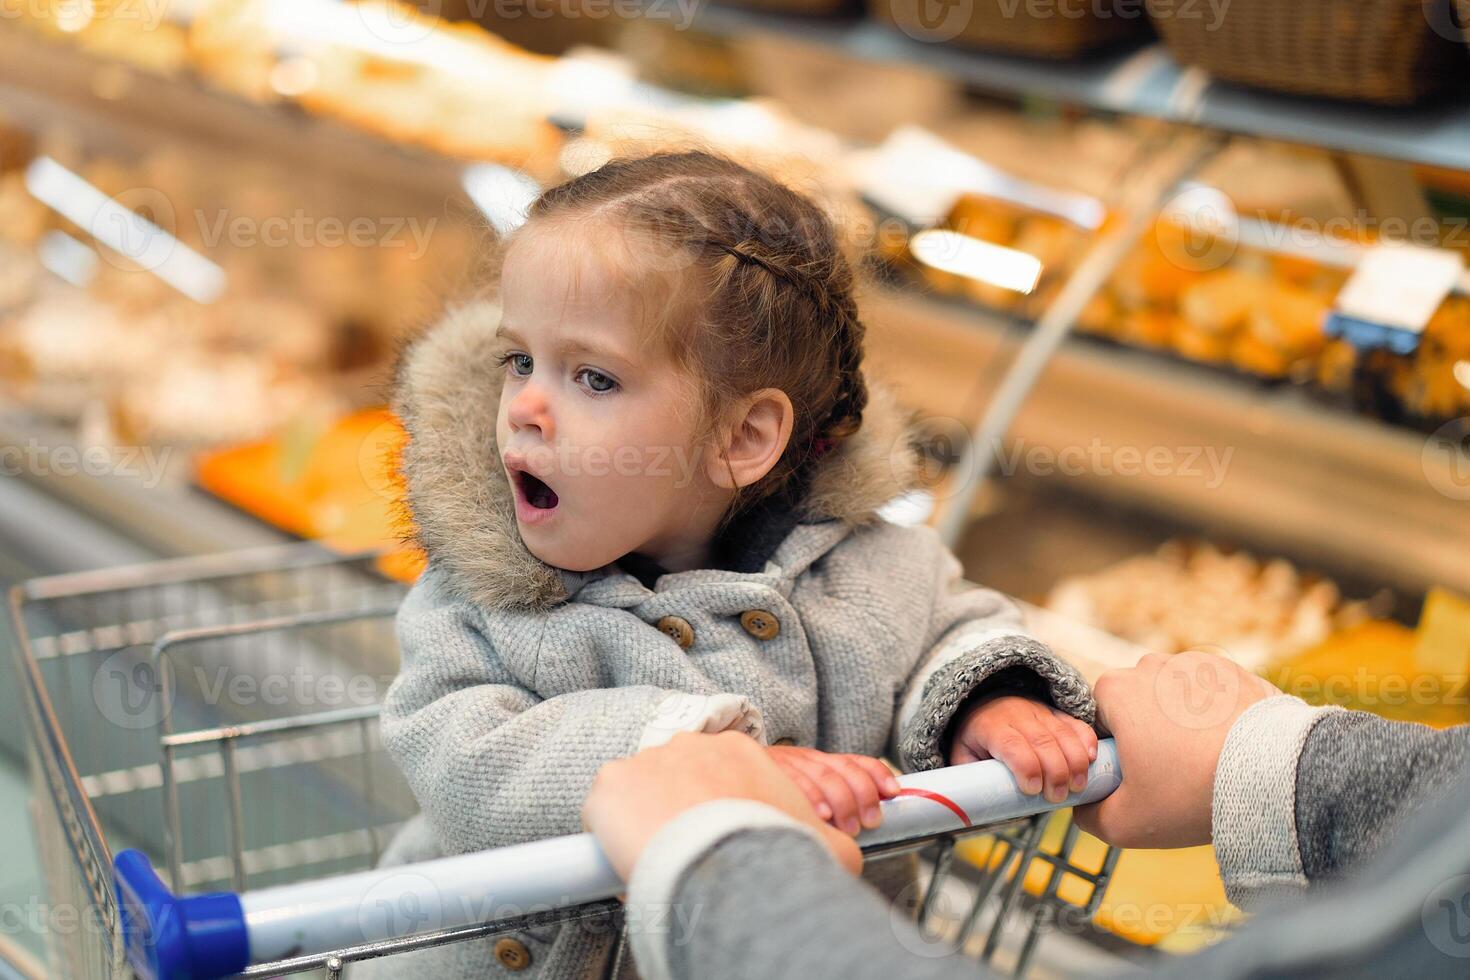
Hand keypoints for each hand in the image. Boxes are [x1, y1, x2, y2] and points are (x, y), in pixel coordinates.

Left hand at [582, 731, 861, 880]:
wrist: (725, 868)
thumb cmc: (775, 856)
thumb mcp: (828, 845)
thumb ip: (833, 841)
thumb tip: (848, 848)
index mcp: (741, 751)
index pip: (721, 775)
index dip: (718, 808)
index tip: (716, 835)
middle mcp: (692, 745)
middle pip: (680, 780)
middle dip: (683, 813)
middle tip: (692, 852)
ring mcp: (647, 760)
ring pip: (642, 793)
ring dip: (649, 822)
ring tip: (662, 860)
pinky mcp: (610, 784)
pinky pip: (605, 809)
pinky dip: (612, 833)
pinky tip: (630, 858)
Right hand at [765, 745, 900, 834]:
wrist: (726, 767)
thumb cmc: (773, 790)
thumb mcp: (804, 786)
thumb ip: (830, 798)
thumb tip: (866, 827)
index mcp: (821, 762)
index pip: (855, 761)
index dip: (877, 774)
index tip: (893, 792)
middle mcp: (807, 760)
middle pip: (842, 770)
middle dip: (861, 795)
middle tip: (869, 821)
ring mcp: (787, 765)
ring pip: (823, 776)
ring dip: (841, 801)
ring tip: (849, 826)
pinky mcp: (768, 773)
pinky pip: (793, 782)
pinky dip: (810, 798)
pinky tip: (819, 815)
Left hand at [948, 694, 1097, 802]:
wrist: (985, 702)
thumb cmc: (976, 737)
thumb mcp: (963, 755)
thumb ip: (971, 780)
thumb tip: (981, 811)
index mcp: (990, 727)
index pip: (1011, 744)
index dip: (1026, 766)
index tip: (1033, 789)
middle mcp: (1017, 716)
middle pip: (1042, 741)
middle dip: (1054, 772)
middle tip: (1057, 797)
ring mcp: (1040, 712)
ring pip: (1063, 733)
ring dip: (1075, 762)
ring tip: (1077, 786)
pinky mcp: (1057, 714)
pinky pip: (1075, 723)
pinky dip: (1087, 740)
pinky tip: (1092, 759)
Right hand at [1073, 650, 1278, 847]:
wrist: (1274, 777)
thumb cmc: (1191, 794)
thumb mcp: (1123, 823)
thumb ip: (1088, 814)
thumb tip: (1083, 806)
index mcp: (1115, 689)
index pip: (1095, 719)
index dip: (1110, 751)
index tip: (1133, 778)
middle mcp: (1151, 665)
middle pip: (1134, 704)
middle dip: (1145, 735)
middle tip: (1171, 776)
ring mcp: (1196, 663)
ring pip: (1173, 699)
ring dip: (1180, 725)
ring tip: (1205, 764)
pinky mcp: (1235, 670)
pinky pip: (1212, 697)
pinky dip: (1215, 719)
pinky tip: (1230, 750)